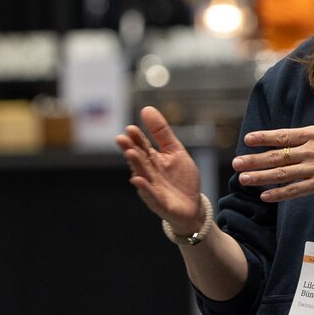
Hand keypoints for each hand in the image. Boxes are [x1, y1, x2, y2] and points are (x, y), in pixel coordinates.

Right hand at [116, 106, 204, 232]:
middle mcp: (149, 173)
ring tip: (130, 154)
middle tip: (121, 138)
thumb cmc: (180, 178)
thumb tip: (146, 108)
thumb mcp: (175, 150)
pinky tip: (137, 180)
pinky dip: (144, 188)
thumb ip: (161, 132)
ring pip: (142, 175)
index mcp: (152, 159)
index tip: (130, 128)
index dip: (137, 138)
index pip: (142, 146)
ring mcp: (152, 188)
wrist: (192, 206)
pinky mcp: (159, 203)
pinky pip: (151, 195)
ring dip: (135, 165)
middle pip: (138, 160)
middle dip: (130, 149)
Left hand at [232, 73, 313, 201]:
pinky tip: (265, 196)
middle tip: (235, 162)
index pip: (285, 135)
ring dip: (261, 177)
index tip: (248, 139)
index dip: (265, 137)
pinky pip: (296, 190)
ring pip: (282, 174)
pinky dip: (280, 193)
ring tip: (243, 179)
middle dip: (254, 159)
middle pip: (278, 156)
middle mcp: (312, 151)